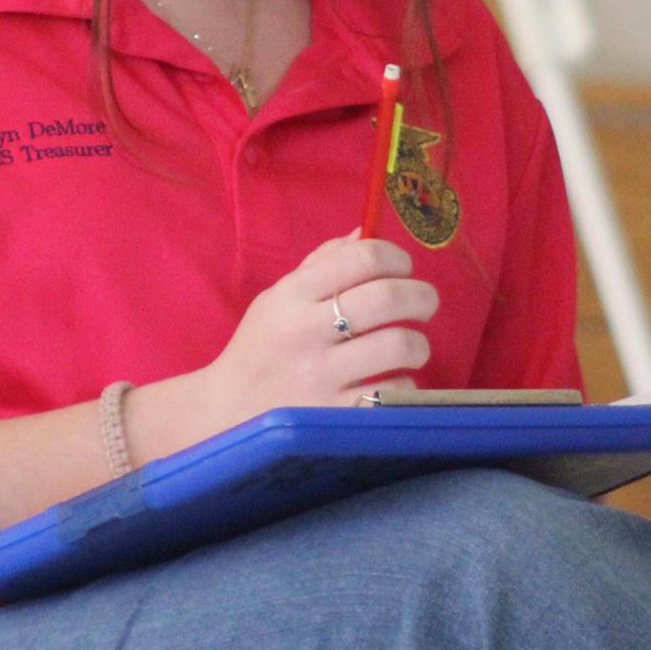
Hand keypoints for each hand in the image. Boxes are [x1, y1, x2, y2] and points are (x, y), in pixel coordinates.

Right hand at [126, 236, 438, 462]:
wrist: (225, 414)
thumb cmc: (259, 350)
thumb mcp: (276, 299)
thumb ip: (320, 265)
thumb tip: (363, 232)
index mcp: (292, 296)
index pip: (361, 257)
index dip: (396, 257)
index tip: (403, 268)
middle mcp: (305, 332)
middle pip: (388, 297)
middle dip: (422, 296)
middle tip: (425, 303)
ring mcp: (320, 377)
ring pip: (399, 345)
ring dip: (418, 344)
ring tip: (409, 348)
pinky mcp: (335, 417)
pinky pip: (393, 393)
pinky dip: (404, 386)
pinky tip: (390, 383)